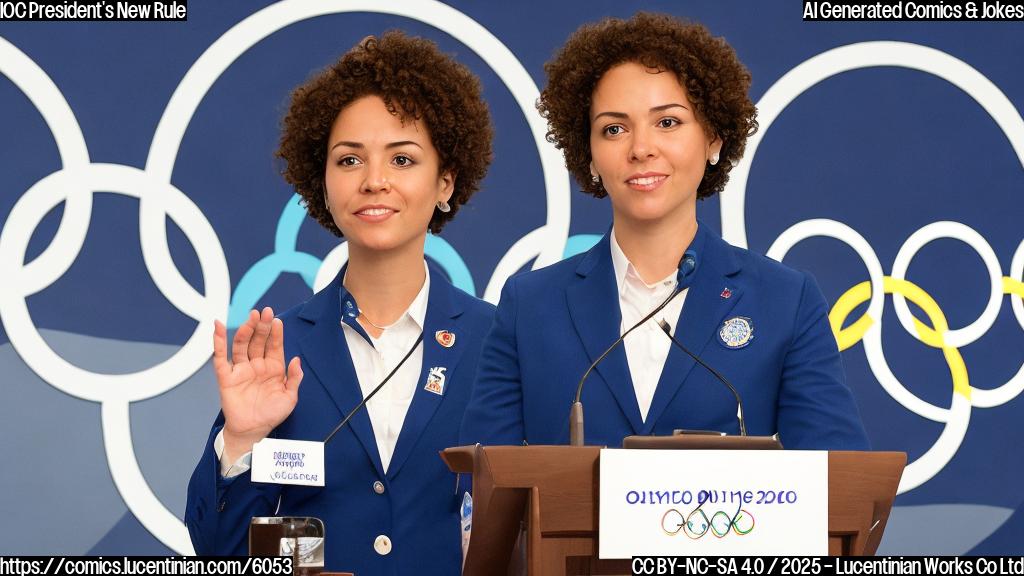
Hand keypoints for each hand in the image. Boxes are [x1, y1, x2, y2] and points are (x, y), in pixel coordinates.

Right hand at [213, 307, 302, 462]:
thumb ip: (295, 379)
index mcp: (273, 368)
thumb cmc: (271, 414)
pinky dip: (218, 341)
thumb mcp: (290, 398)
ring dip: (246, 330)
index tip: (277, 320)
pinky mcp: (226, 377)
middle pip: (258, 341)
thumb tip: (297, 360)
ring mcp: (241, 369)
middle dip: (262, 326)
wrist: (253, 431)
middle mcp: (256, 365)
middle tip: (265, 312)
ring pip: (242, 345)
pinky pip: (220, 357)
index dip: (276, 333)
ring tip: (251, 318)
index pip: (274, 345)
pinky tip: (217, 326)